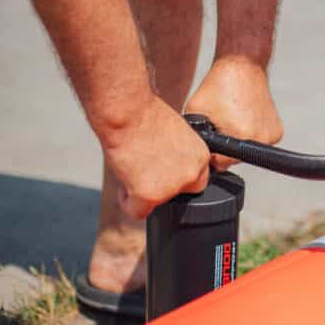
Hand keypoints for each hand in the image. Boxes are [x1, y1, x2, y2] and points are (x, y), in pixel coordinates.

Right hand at [105, 96, 209, 218]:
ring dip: (143, 193)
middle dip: (162, 189)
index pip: (195, 180)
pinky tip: (124, 189)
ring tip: (132, 170)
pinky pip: (137, 211)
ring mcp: (172, 187)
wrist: (127, 113)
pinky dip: (128, 203)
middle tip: (145, 173)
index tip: (163, 175)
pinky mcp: (151, 195)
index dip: (176, 179)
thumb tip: (168, 168)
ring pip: (156, 203)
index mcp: (200, 156)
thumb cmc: (144, 115)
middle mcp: (191, 173)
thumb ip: (178, 155)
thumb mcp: (174, 134)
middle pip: (177, 195)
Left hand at [186, 57, 283, 169]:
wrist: (242, 65)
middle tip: (223, 122)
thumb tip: (196, 154)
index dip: (212, 151)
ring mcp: (271, 135)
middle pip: (235, 158)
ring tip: (234, 118)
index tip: (212, 134)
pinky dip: (251, 135)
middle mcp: (260, 138)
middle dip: (226, 144)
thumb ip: (194, 136)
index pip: (221, 162)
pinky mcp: (277, 131)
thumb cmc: (219, 85)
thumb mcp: (194, 111)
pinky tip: (245, 118)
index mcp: (241, 135)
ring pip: (247, 151)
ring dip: (238, 140)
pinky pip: (259, 142)